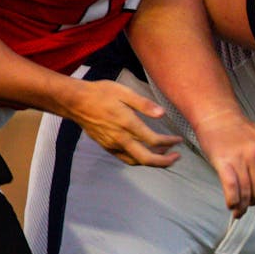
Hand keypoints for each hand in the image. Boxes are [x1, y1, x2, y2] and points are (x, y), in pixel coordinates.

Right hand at [62, 79, 180, 166]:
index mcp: (127, 124)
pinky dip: (138, 159)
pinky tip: (144, 152)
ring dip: (152, 161)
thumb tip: (162, 114)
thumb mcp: (124, 92)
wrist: (76, 102)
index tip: (179, 140)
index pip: (153, 140)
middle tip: (177, 157)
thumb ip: (144, 104)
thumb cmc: (100, 93)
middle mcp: (120, 138)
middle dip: (164, 161)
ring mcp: (112, 145)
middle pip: (146, 159)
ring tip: (164, 154)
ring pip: (136, 161)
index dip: (169, 142)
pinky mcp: (106, 146)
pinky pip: (125, 158)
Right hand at [193, 110, 254, 216]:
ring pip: (245, 193)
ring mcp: (240, 157)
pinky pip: (231, 189)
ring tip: (239, 207)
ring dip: (242, 206)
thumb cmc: (245, 131)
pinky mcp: (223, 161)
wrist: (219, 118)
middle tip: (250, 202)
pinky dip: (232, 202)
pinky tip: (231, 205)